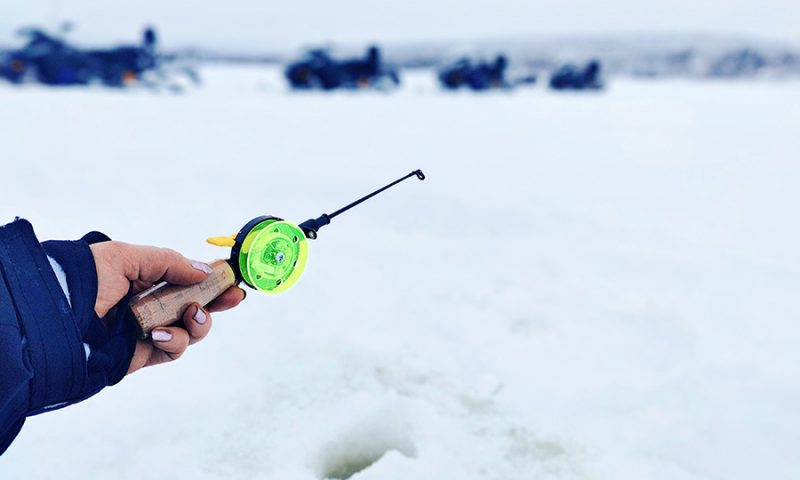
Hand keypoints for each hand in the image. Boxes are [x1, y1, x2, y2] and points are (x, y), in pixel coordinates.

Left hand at [90, 241, 245, 374]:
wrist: (56, 317)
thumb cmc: (84, 280)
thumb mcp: (126, 257)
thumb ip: (169, 262)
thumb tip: (203, 272)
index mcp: (142, 279)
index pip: (184, 280)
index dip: (210, 281)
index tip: (231, 281)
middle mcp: (147, 305)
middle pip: (194, 306)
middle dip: (215, 302)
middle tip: (232, 298)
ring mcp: (146, 330)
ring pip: (189, 330)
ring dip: (198, 323)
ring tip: (191, 315)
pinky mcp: (142, 354)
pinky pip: (172, 350)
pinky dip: (175, 341)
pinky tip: (161, 334)